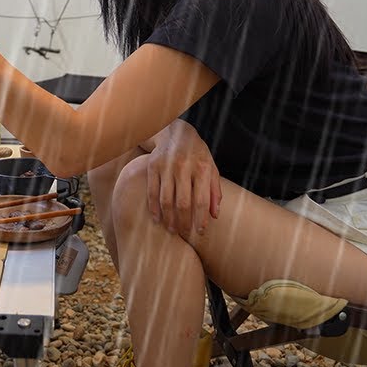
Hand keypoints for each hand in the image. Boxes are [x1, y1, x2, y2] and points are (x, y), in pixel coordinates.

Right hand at [144, 119, 221, 239]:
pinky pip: (152, 192)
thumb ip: (215, 191)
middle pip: (182, 203)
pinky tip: (157, 218)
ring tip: (171, 230)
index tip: (200, 232)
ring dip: (168, 219)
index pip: (202, 200)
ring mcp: (166, 166)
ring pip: (166, 200)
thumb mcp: (211, 168)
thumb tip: (214, 215)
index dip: (200, 219)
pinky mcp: (153, 166)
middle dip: (183, 223)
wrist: (176, 132)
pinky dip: (154, 208)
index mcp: (202, 168)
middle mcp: (184, 167)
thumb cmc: (197, 154)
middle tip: (184, 234)